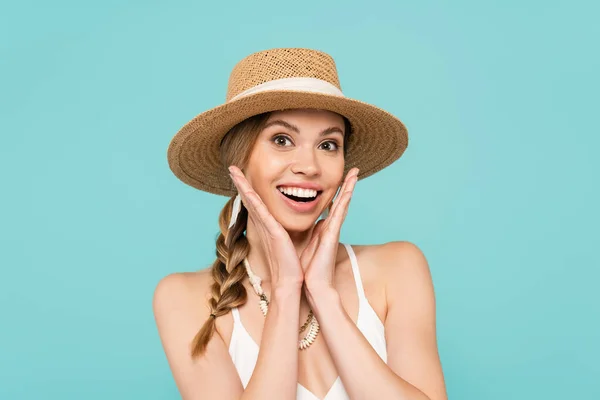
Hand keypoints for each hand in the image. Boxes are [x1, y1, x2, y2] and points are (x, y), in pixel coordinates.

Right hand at [228, 165, 303, 288]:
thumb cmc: (293, 263)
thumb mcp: (294, 238)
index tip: (244, 175)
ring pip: (251, 200)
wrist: (291, 281)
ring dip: (241, 185)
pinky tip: (245, 188)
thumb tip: (304, 217)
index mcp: (270, 225)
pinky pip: (259, 210)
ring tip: (232, 170)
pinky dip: (251, 198)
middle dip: (241, 182)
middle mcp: (264, 224)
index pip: (258, 202)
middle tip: (232, 167)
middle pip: (250, 198)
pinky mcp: (271, 230)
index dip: (250, 188)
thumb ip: (294, 226)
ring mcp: (266, 226)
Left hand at [300, 168, 358, 291]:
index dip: (339, 192)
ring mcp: (334, 230)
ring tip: (354, 173)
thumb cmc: (310, 268)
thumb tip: (314, 224)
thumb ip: (312, 233)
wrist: (314, 284)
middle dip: (348, 185)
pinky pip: (339, 214)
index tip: (343, 178)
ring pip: (343, 204)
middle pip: (342, 201)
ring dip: (349, 188)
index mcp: (325, 228)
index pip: (334, 206)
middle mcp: (332, 227)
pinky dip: (344, 201)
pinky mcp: (332, 234)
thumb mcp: (308, 244)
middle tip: (354, 170)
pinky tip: (348, 191)